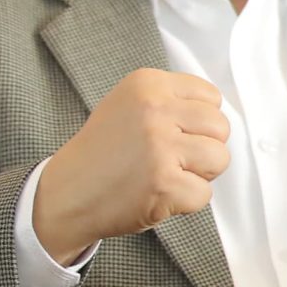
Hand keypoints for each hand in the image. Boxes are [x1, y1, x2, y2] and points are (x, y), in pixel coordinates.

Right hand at [29, 67, 228, 261]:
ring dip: (198, 174)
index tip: (175, 134)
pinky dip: (185, 202)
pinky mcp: (164, 183)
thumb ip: (173, 101)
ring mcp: (160, 146)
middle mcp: (155, 110)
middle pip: (220, 127)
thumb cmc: (103, 153)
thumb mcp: (130, 105)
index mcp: (148, 84)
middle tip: (171, 159)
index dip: (200, 122)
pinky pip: (204, 193)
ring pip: (220, 159)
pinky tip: (157, 195)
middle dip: (204, 148)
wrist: (65, 194)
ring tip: (165, 175)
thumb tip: (219, 113)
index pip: (211, 97)